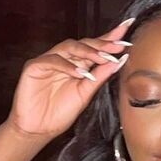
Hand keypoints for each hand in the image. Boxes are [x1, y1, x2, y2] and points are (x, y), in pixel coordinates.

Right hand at [5, 20, 132, 141]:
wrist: (38, 130)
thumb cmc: (60, 113)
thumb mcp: (85, 94)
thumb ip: (100, 76)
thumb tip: (121, 60)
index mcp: (77, 64)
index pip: (95, 47)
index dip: (110, 38)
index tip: (126, 30)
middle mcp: (64, 59)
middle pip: (83, 43)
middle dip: (102, 44)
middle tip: (117, 46)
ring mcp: (49, 61)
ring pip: (69, 47)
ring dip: (87, 51)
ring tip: (103, 58)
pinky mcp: (34, 66)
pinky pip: (52, 60)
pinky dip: (67, 66)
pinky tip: (80, 73)